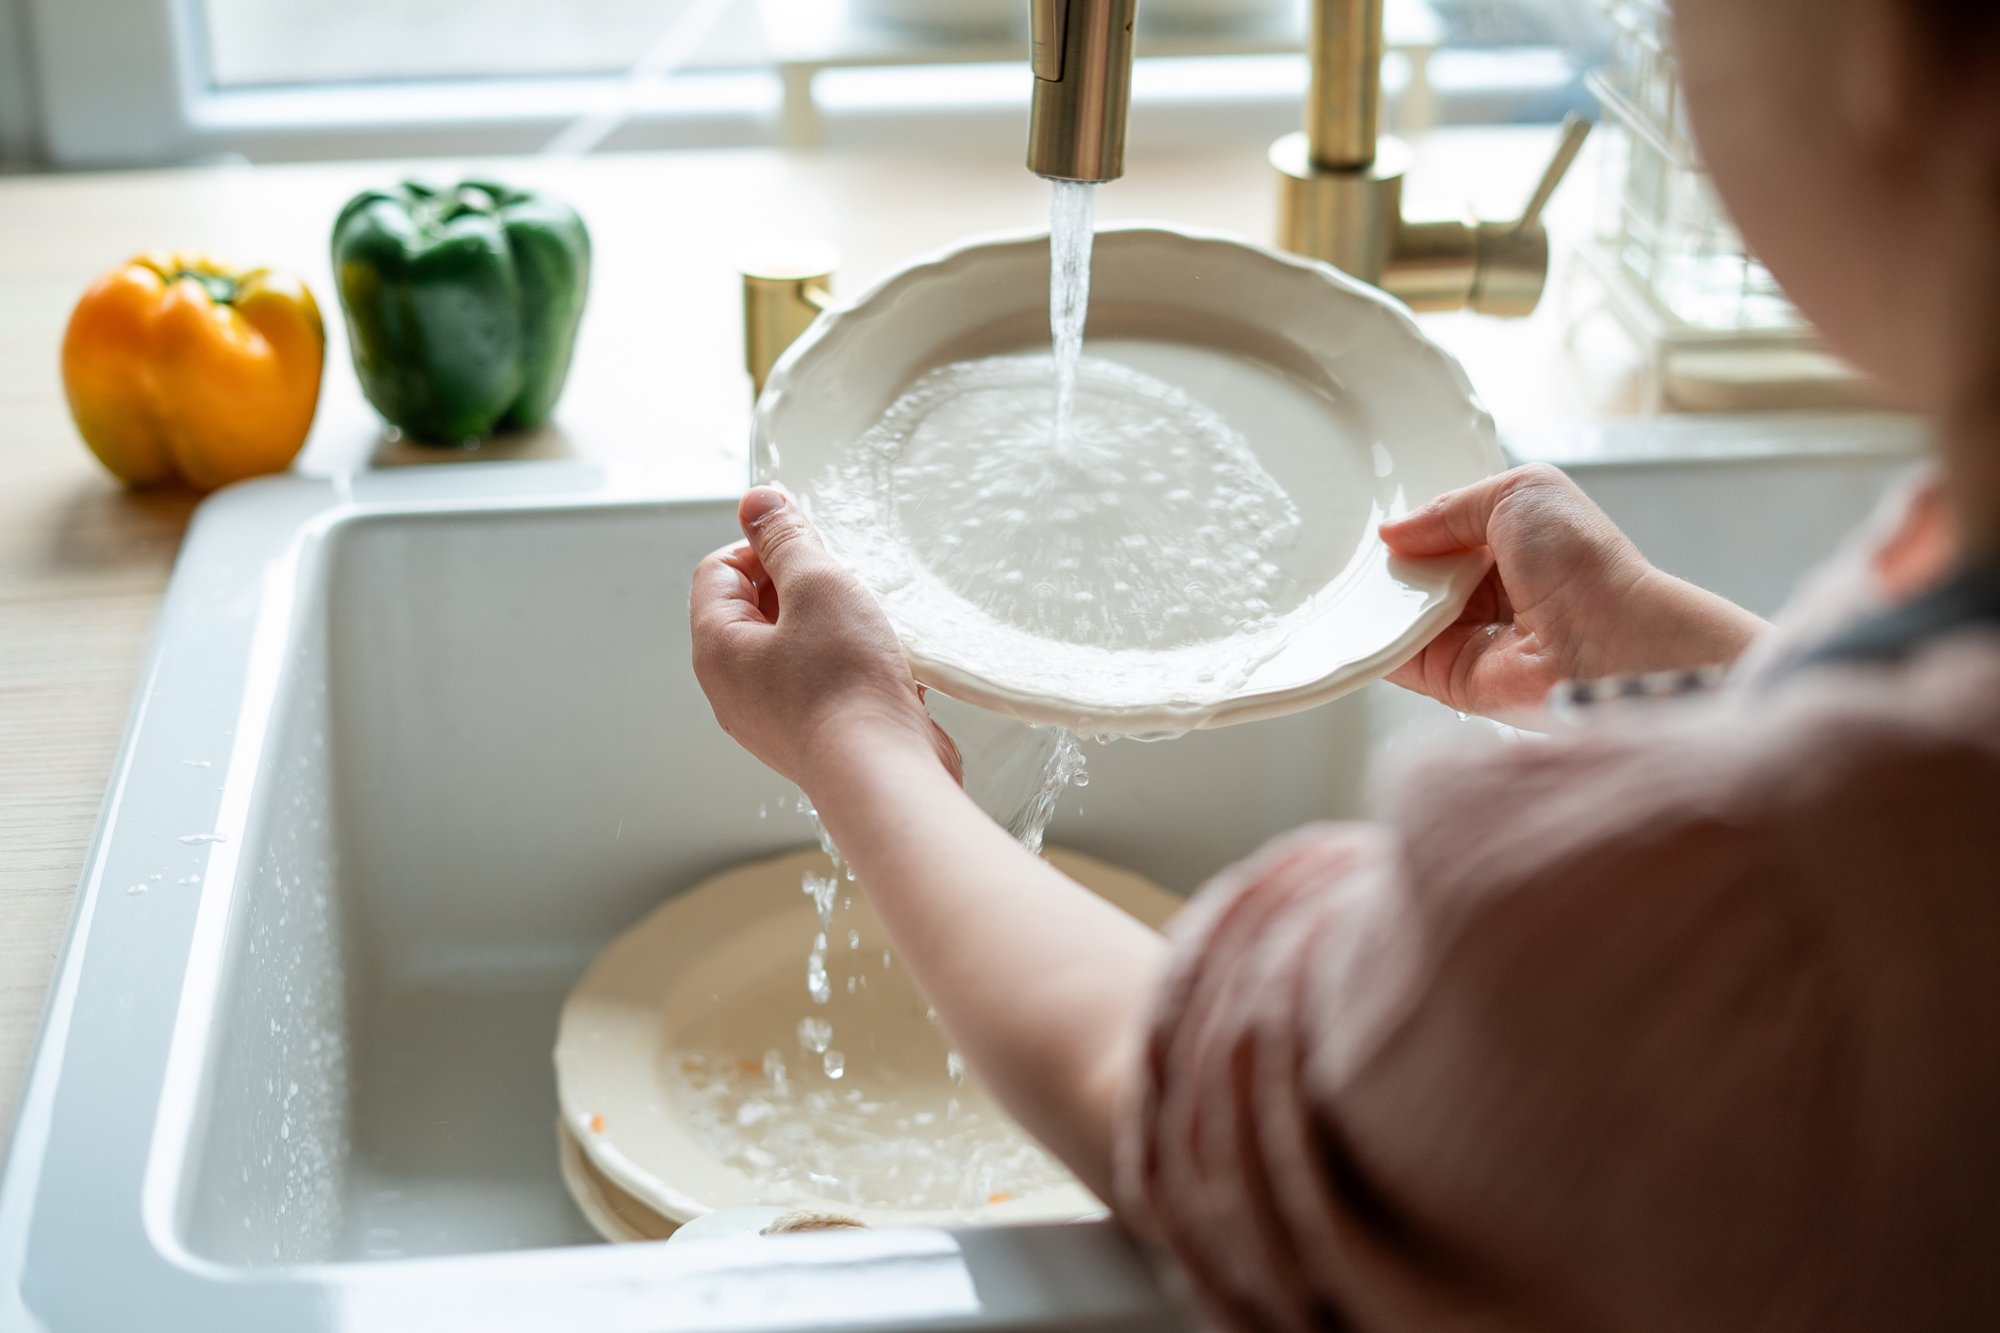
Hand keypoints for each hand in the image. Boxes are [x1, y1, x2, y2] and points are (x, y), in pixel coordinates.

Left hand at [690, 487, 960, 790]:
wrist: (884, 776)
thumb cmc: (847, 686)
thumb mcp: (818, 585)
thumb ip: (787, 539)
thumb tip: (757, 502)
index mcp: (717, 648)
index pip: (720, 570)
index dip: (764, 545)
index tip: (810, 543)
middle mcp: (735, 689)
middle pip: (757, 608)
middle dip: (804, 584)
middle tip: (844, 581)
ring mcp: (773, 718)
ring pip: (797, 645)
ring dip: (835, 624)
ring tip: (870, 624)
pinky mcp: (815, 737)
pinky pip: (826, 682)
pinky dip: (854, 663)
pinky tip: (888, 665)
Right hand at [1380, 463, 1764, 722]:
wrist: (1607, 641)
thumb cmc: (1583, 563)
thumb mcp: (1519, 493)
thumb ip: (1451, 506)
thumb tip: (1395, 533)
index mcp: (1511, 543)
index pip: (1445, 531)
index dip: (1413, 524)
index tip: (1374, 517)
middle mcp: (1490, 591)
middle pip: (1418, 573)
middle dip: (1388, 561)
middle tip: (1351, 548)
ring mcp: (1468, 635)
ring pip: (1402, 613)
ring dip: (1376, 599)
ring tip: (1347, 578)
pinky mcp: (1450, 676)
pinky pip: (1398, 659)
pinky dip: (1372, 643)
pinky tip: (1348, 621)